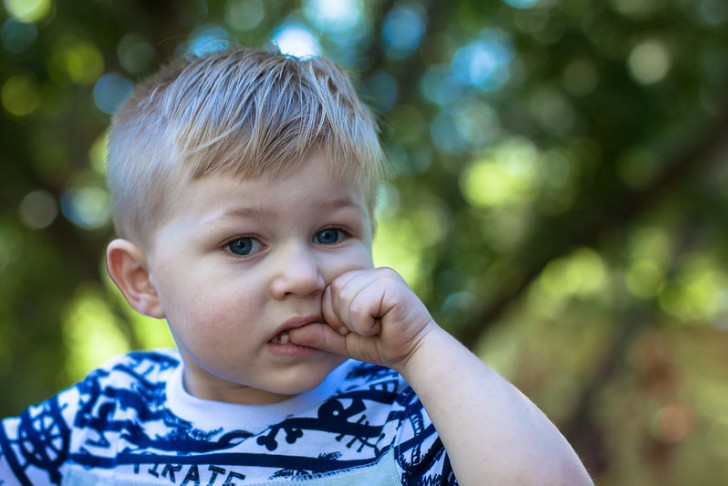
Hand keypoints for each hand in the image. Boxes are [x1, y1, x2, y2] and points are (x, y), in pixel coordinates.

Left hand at [288, 267, 435, 371]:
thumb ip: (320, 334)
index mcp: (360, 280)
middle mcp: (371, 273)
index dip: (336, 318)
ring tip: (378, 325)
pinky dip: (367, 324)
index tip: (360, 327)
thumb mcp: (345, 340)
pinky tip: (385, 324)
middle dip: (345, 320)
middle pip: (334, 294)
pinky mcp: (391, 285)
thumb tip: (290, 334)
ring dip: (357, 323)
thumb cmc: (383, 344)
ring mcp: (382, 276)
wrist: (415, 354)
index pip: (327, 293)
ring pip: (345, 299)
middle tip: (370, 327)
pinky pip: (359, 306)